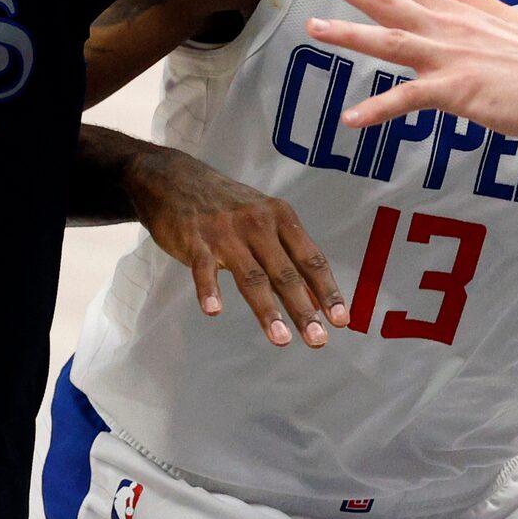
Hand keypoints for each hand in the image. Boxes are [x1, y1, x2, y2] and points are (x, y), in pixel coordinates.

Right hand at [127, 143, 345, 348]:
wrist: (176, 179)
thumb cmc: (229, 207)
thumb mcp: (265, 222)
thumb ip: (289, 258)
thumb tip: (317, 298)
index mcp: (282, 219)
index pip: (311, 260)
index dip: (328, 291)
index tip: (341, 320)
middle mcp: (259, 225)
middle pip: (286, 273)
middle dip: (304, 309)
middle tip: (318, 340)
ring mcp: (226, 233)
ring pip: (251, 276)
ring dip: (267, 310)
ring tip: (281, 339)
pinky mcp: (195, 240)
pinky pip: (203, 268)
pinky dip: (208, 290)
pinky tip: (213, 311)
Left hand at [301, 0, 517, 138]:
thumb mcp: (503, 16)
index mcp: (455, 12)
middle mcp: (447, 28)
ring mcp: (451, 58)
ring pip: (391, 41)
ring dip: (350, 35)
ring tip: (313, 28)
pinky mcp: (460, 91)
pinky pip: (411, 99)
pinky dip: (379, 109)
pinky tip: (351, 119)